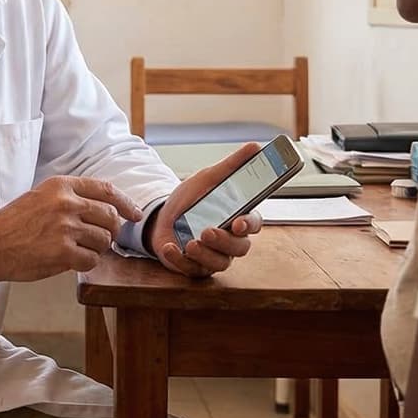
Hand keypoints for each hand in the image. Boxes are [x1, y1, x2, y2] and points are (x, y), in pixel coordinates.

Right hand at [0, 176, 141, 283]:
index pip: (106, 190)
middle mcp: (66, 203)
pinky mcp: (63, 252)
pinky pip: (92, 260)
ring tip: (76, 250)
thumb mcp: (40, 196)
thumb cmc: (13, 224)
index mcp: (61, 186)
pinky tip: (70, 261)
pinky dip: (86, 263)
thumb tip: (105, 208)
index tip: (134, 213)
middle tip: (99, 239)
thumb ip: (70, 197)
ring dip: (95, 249)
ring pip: (103, 240)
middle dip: (110, 231)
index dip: (125, 202)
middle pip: (110, 216)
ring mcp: (65, 228)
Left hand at [147, 142, 262, 277]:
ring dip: (205, 254)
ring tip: (191, 243)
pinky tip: (171, 248)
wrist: (162, 216)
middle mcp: (230, 240)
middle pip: (239, 248)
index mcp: (238, 218)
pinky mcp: (195, 267)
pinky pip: (193, 270)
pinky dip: (180, 261)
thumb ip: (232, 165)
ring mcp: (214, 256)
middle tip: (208, 230)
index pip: (253, 224)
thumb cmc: (191, 199)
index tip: (239, 222)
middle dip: (224, 241)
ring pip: (219, 263)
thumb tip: (255, 146)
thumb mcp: (208, 178)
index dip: (249, 224)